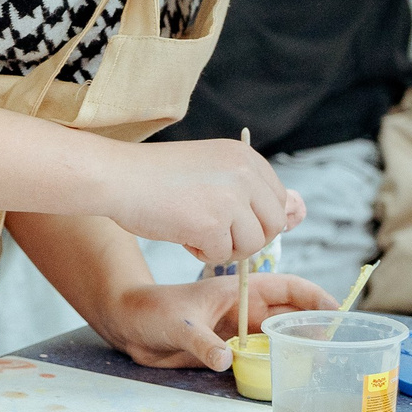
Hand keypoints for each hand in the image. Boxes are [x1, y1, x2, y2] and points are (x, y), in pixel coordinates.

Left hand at [97, 272, 333, 371]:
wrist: (128, 326)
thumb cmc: (150, 311)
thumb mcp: (178, 324)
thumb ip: (201, 342)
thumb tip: (225, 359)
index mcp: (238, 291)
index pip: (287, 287)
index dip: (314, 297)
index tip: (338, 311)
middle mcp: (244, 310)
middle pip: (291, 315)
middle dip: (316, 326)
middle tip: (339, 346)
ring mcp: (238, 330)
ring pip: (280, 337)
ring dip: (301, 347)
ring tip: (324, 364)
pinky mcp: (229, 349)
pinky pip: (262, 356)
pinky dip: (278, 364)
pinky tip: (292, 377)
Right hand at [100, 138, 302, 264]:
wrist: (115, 176)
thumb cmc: (155, 176)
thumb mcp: (211, 171)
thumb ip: (248, 190)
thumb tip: (296, 215)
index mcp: (245, 157)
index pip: (276, 199)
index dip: (255, 217)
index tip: (228, 218)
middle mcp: (244, 174)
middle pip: (273, 224)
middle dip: (246, 237)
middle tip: (213, 232)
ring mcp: (230, 199)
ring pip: (252, 244)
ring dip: (224, 247)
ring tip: (193, 231)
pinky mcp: (212, 225)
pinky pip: (222, 254)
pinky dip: (200, 252)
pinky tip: (179, 234)